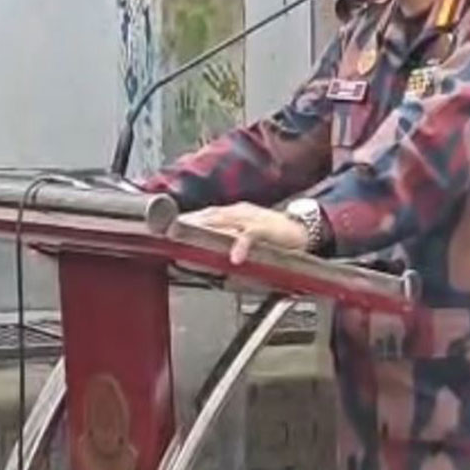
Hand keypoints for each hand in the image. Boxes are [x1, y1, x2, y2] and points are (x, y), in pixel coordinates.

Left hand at [181, 202, 309, 264]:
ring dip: (207, 230)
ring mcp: (252, 219)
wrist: (303, 229)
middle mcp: (239, 213)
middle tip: (170, 231)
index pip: (205, 215)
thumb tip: (204, 248)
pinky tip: (235, 257)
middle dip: (190, 223)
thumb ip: (227, 238)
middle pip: (209, 216)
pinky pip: (251, 236)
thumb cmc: (274, 234)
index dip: (186, 220)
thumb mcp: (246, 232)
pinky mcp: (267, 229)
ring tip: (191, 239)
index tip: (166, 228)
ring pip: (225, 221)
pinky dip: (241, 245)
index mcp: (233, 214)